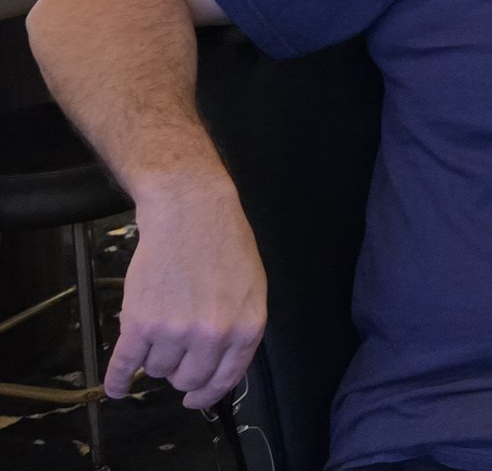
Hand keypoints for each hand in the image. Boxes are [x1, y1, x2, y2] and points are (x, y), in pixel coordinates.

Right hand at [110, 181, 266, 409]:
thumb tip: (217, 365)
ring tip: (159, 330)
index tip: (194, 400)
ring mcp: (176, 331)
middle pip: (188, 378)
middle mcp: (213, 335)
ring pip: (158, 369)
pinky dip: (118, 380)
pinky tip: (116, 388)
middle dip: (180, 371)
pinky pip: (126, 364)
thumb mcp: (251, 289)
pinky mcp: (141, 322)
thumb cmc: (224, 245)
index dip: (207, 394)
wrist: (191, 213)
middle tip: (176, 353)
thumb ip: (238, 329)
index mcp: (246, 328)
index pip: (225, 378)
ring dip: (156, 357)